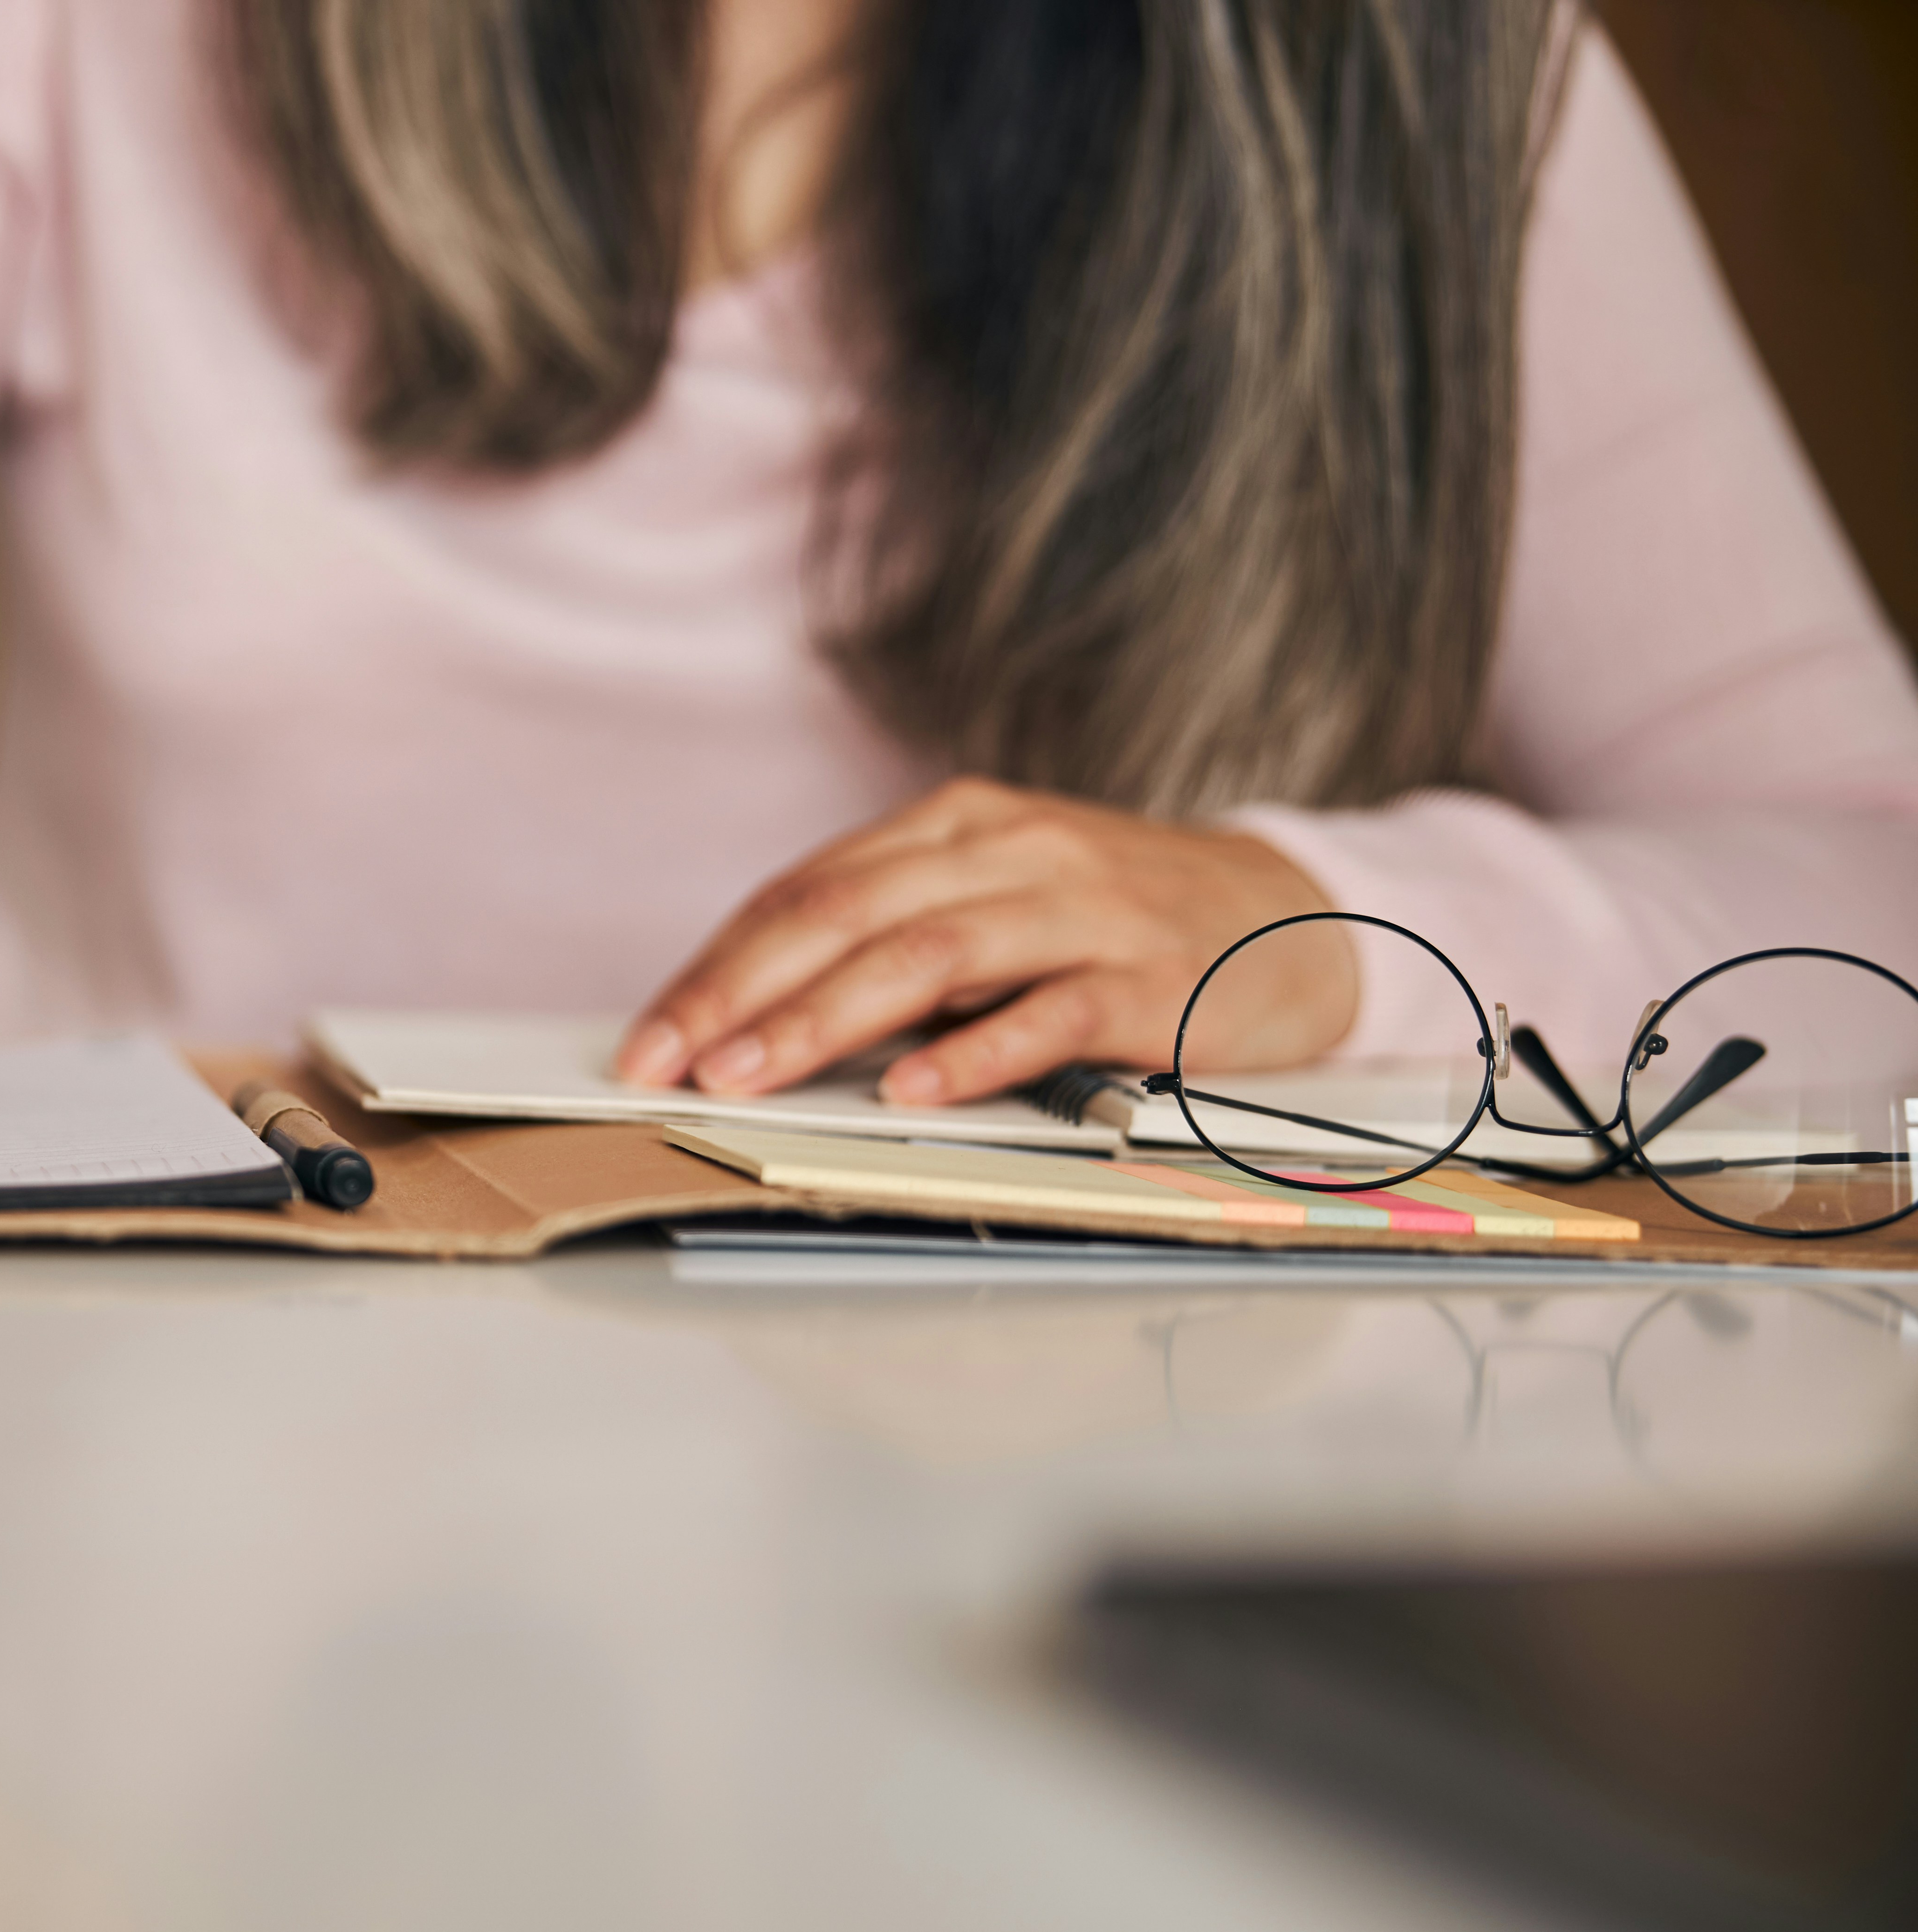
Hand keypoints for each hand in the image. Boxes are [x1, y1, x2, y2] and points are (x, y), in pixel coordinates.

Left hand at [616, 777, 1351, 1104]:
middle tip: (669, 1061)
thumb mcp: (994, 905)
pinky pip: (1048, 1012)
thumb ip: (893, 941)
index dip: (719, 965)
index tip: (650, 1035)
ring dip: (826, 1020)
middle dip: (742, 993)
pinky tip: (911, 1092)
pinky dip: (974, 1054)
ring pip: (927, 955)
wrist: (1296, 918)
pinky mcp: (1151, 977)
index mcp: (957, 824)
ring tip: (751, 1076)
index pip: (808, 889)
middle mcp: (1012, 850)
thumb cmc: (1116, 924)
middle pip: (847, 914)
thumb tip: (757, 1018)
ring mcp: (1085, 908)